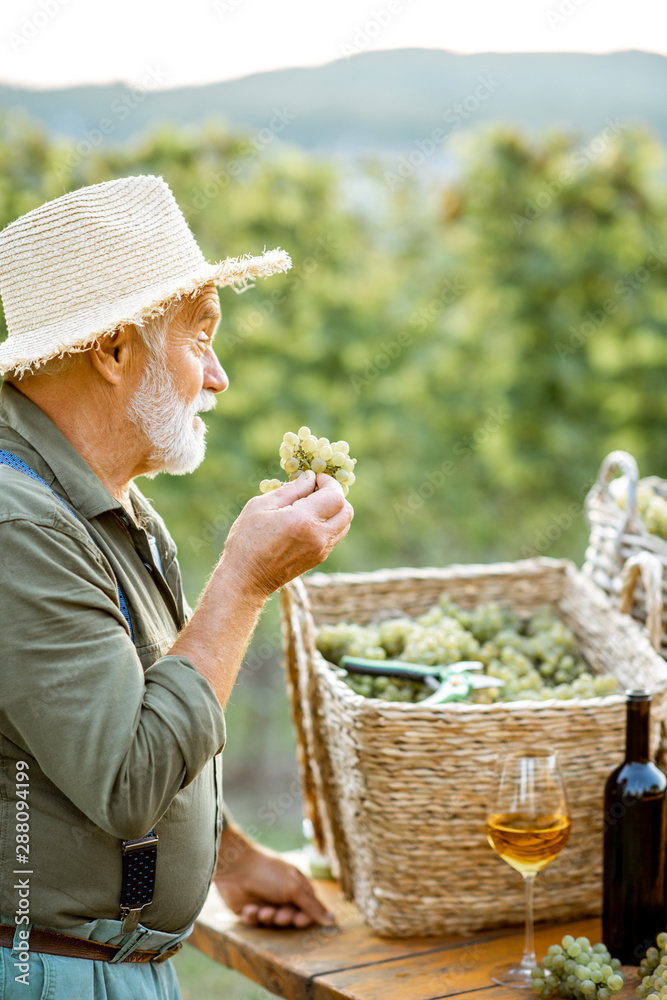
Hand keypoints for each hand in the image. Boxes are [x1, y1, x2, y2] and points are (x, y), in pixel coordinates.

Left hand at [214, 827, 334, 928]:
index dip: (304, 918)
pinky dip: (252, 916)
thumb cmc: (269, 873)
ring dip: (268, 917)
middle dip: (284, 918)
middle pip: (290, 919)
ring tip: (262, 909)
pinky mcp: (249, 910)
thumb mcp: (295, 888)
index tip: (300, 919)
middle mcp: (282, 896)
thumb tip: (334, 921)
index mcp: (296, 887)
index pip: (308, 910)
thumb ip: (313, 906)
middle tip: (281, 913)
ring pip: (272, 923)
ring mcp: (265, 902)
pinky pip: (255, 922)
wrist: (236, 868)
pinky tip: (249, 907)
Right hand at [221, 471, 352, 599]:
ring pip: (344, 524)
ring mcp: (321, 550)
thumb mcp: (261, 506)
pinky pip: (335, 536)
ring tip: (311, 506)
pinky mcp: (319, 559)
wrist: (246, 579)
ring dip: (334, 510)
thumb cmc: (247, 540)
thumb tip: (309, 477)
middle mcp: (318, 537)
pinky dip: (329, 524)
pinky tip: (307, 521)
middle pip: (346, 510)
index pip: (336, 496)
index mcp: (303, 521)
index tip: (315, 478)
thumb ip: (290, 490)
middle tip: (315, 490)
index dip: (329, 482)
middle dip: (335, 495)